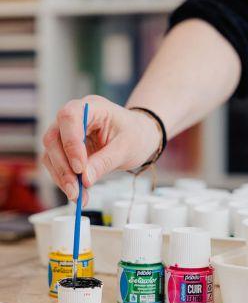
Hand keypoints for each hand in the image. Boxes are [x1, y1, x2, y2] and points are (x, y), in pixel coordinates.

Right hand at [41, 95, 160, 203]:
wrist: (140, 136)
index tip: (79, 168)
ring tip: (78, 197)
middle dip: (64, 168)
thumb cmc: (136, 134)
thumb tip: (85, 179)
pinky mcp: (65, 149)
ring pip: (51, 155)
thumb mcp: (127, 147)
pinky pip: (57, 165)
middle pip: (54, 139)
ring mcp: (66, 133)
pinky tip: (78, 195)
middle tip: (76, 190)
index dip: (71, 143)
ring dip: (62, 178)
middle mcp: (74, 117)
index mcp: (92, 106)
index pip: (69, 117)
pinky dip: (65, 181)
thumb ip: (105, 161)